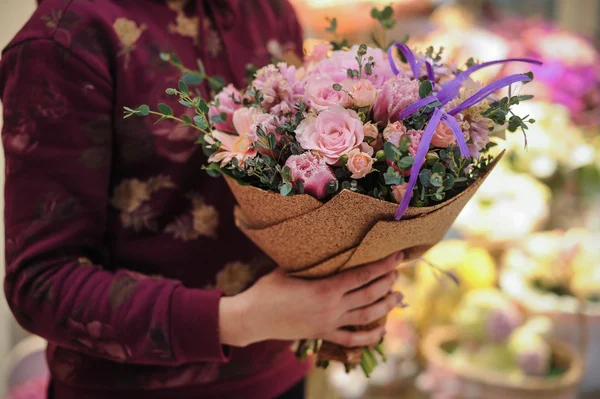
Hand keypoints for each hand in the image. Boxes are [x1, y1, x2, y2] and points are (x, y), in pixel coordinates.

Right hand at [219, 252, 405, 347]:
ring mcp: (328, 323)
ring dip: (385, 306)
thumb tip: (324, 242)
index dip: (381, 266)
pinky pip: (351, 339)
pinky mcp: (322, 334)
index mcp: (325, 289)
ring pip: (366, 317)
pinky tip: (381, 330)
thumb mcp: (289, 268)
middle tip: (397, 272)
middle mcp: (331, 308)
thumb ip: (310, 260)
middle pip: (369, 294)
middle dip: (387, 282)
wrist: (252, 318)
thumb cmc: (268, 289)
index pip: (361, 275)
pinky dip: (368, 337)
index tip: (397, 256)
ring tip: (397, 297)